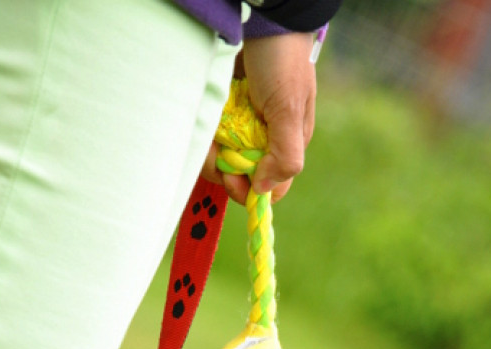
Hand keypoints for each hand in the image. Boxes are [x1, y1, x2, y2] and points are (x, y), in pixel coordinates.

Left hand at [202, 32, 316, 203]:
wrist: (261, 15)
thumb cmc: (282, 60)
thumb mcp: (289, 109)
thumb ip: (285, 155)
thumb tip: (265, 190)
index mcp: (287, 142)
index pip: (268, 186)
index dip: (248, 189)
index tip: (232, 177)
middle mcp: (263, 138)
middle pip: (238, 175)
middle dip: (221, 166)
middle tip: (213, 148)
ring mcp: (240, 124)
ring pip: (219, 157)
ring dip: (207, 147)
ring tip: (208, 121)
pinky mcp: (221, 109)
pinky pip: (207, 133)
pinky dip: (201, 128)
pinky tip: (205, 110)